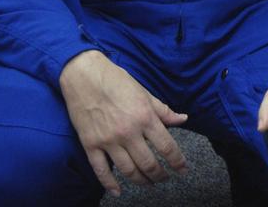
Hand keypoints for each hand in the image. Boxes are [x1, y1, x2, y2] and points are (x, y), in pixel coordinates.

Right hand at [59, 50, 188, 196]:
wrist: (84, 76)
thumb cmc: (117, 81)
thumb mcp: (144, 93)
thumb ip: (163, 110)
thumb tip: (182, 119)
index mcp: (145, 117)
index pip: (167, 146)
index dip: (178, 162)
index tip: (183, 170)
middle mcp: (128, 132)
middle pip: (149, 163)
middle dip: (160, 175)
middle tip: (165, 178)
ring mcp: (108, 141)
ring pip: (128, 170)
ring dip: (140, 181)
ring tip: (148, 183)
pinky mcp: (90, 145)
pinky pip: (101, 170)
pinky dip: (110, 184)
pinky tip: (118, 191)